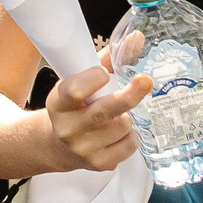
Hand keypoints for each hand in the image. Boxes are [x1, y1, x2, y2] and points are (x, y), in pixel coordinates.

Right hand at [44, 34, 148, 171]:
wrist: (57, 145)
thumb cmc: (73, 107)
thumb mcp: (79, 81)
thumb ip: (107, 60)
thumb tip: (138, 39)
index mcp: (59, 103)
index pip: (74, 90)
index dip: (91, 80)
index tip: (103, 73)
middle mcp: (68, 128)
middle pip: (104, 111)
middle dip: (129, 95)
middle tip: (145, 81)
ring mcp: (84, 148)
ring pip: (123, 126)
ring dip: (127, 116)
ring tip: (116, 115)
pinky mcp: (99, 164)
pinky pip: (129, 145)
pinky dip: (131, 135)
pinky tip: (119, 131)